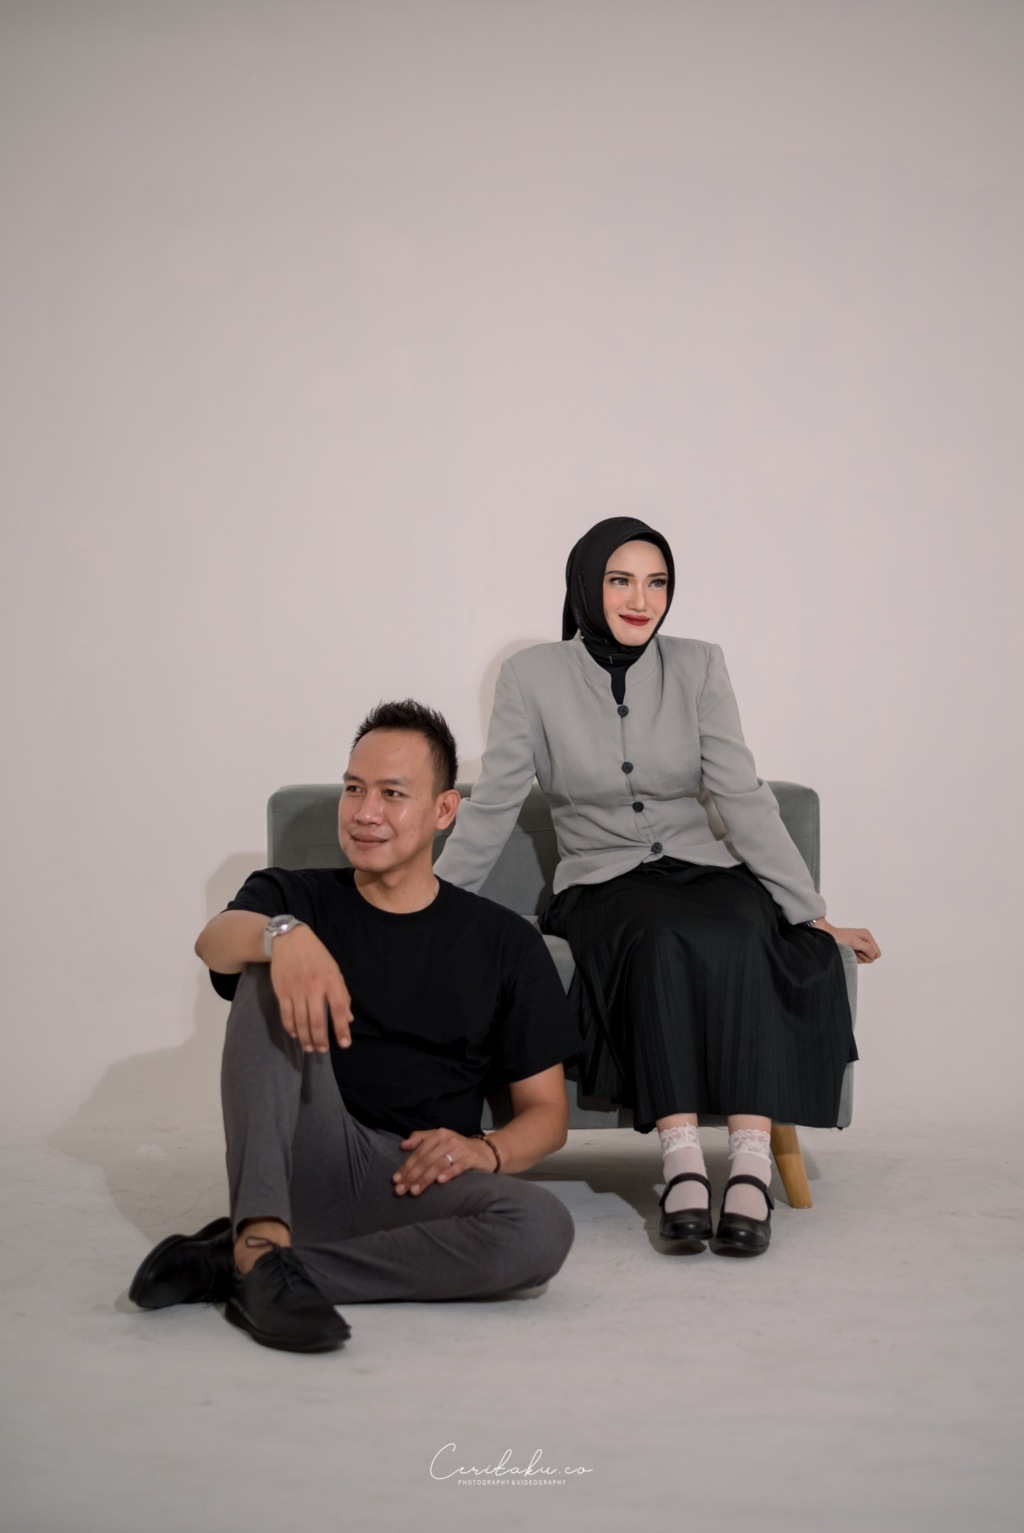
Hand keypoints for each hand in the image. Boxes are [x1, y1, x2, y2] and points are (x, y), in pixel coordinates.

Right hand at [269, 925, 352, 1051]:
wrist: (289, 940)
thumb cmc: (316, 955)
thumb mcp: (334, 969)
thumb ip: (342, 994)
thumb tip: (348, 1018)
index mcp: (330, 980)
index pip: (339, 1009)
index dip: (342, 1029)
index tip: (344, 1044)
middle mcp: (313, 987)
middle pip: (317, 1021)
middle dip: (321, 1039)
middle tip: (322, 1051)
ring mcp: (296, 990)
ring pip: (300, 1021)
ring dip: (305, 1038)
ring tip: (310, 1048)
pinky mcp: (282, 992)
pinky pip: (286, 1015)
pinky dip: (291, 1028)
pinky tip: (296, 1035)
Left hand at [392, 1128, 494, 1195]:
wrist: (485, 1151)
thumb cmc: (458, 1148)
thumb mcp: (440, 1140)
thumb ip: (422, 1139)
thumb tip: (403, 1145)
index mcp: (439, 1134)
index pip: (419, 1151)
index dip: (406, 1165)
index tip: (396, 1179)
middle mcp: (448, 1140)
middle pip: (426, 1159)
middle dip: (412, 1175)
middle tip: (401, 1189)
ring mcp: (460, 1149)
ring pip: (439, 1164)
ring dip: (425, 1178)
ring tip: (414, 1191)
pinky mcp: (471, 1159)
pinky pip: (458, 1167)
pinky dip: (448, 1173)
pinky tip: (440, 1182)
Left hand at [814, 919, 880, 963]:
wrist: (825, 936)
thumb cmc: (838, 937)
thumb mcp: (854, 942)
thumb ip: (867, 948)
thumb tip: (875, 955)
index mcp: (867, 936)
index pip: (877, 953)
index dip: (868, 955)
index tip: (858, 950)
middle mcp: (865, 940)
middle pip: (871, 957)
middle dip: (862, 956)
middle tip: (851, 950)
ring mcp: (860, 946)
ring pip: (865, 959)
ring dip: (857, 957)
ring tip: (848, 950)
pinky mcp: (855, 950)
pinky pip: (859, 959)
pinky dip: (853, 957)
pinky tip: (847, 952)